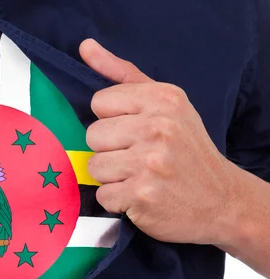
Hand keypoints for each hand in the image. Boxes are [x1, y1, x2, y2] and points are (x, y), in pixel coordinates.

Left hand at [79, 39, 236, 244]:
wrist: (220, 199)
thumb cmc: (187, 149)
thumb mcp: (166, 103)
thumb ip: (123, 75)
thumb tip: (86, 47)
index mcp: (163, 99)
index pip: (99, 102)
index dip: (112, 119)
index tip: (134, 131)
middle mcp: (158, 127)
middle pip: (92, 135)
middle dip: (109, 149)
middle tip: (138, 157)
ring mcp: (150, 163)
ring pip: (94, 167)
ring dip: (112, 177)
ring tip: (139, 176)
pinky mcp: (142, 195)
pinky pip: (103, 195)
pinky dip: (117, 201)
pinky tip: (140, 196)